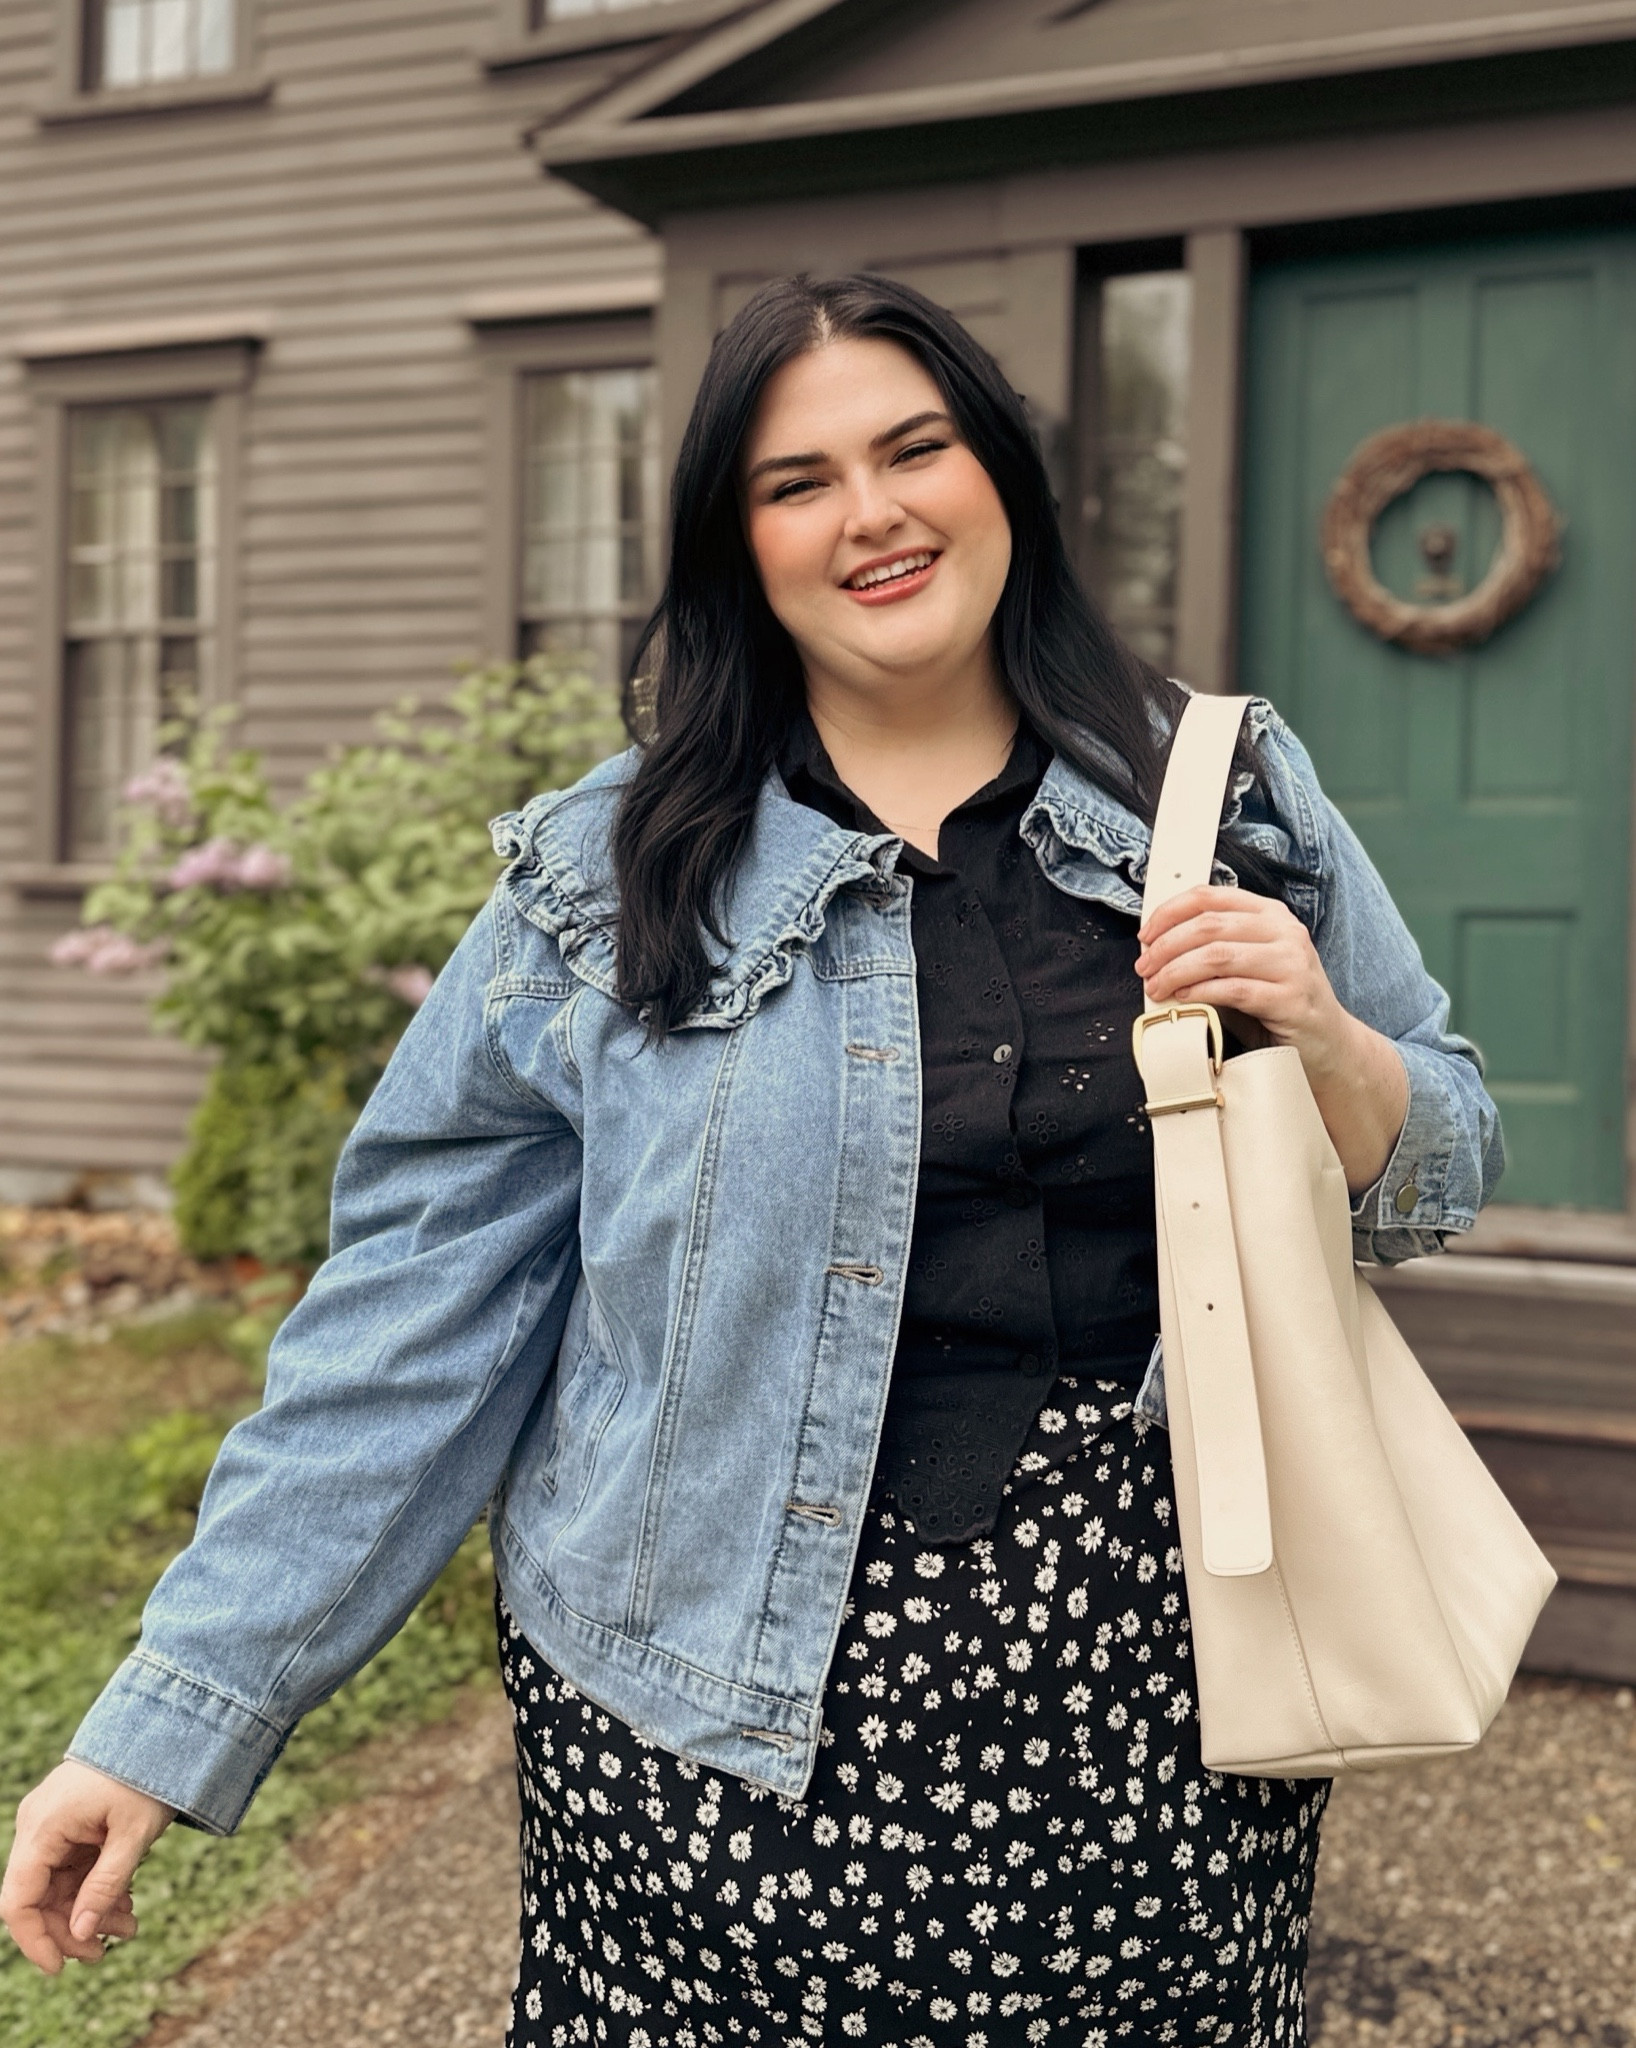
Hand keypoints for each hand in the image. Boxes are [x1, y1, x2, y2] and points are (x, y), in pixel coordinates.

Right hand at [1, 1762, 173, 1973]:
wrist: (163, 1728)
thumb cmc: (148, 1776)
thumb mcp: (133, 1836)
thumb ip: (105, 1886)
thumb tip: (80, 1935)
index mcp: (43, 1827)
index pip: (18, 1900)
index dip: (35, 1940)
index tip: (61, 1968)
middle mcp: (38, 1826)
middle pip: (39, 1897)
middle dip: (73, 1928)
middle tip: (110, 1947)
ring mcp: (53, 1824)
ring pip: (58, 1885)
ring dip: (89, 1910)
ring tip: (130, 1926)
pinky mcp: (70, 1824)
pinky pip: (72, 1867)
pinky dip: (95, 1887)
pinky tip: (125, 1900)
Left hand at [1136, 884, 1347, 1076]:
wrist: (1328, 1044)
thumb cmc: (1278, 1003)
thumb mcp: (1247, 965)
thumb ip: (1213, 949)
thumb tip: (1157, 948)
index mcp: (1270, 914)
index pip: (1210, 896)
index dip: (1169, 912)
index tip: (1146, 934)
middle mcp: (1284, 932)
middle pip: (1208, 925)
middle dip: (1166, 946)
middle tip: (1145, 967)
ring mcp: (1292, 964)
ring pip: (1217, 955)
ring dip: (1176, 971)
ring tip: (1157, 987)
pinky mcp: (1291, 999)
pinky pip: (1233, 990)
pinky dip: (1199, 993)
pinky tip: (1182, 1000)